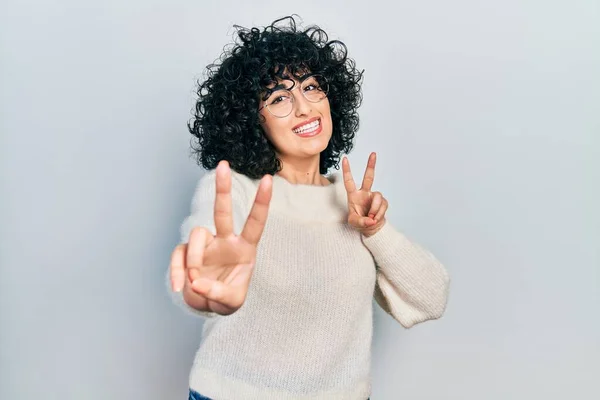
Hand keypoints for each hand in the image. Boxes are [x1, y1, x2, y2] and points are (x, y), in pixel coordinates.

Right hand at [169, 160, 272, 314]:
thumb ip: (218, 293)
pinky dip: (176, 271)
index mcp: (244, 248)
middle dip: (223, 188)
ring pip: (196, 235)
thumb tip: (196, 281)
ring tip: (194, 280)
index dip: (262, 202)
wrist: (207, 306)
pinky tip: (180, 286)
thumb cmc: (226, 299)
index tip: (269, 179)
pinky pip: (178, 255)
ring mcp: (205, 245)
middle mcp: (225, 241)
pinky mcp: (186, 253)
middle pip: (223, 211)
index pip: (255, 222)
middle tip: (223, 165)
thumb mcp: (231, 302)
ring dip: (193, 259)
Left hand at [342, 152, 388, 236]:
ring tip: (371, 218)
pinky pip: (383, 205)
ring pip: (378, 197)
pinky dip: (379, 214)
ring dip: (375, 209)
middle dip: (371, 165)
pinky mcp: (383, 201)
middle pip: (369, 177)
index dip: (347, 170)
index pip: (349, 181)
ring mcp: (374, 196)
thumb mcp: (354, 223)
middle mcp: (364, 193)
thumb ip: (361, 221)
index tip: (345, 158)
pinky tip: (376, 218)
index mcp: (353, 195)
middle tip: (373, 153)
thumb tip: (371, 220)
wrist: (371, 228)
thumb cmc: (360, 222)